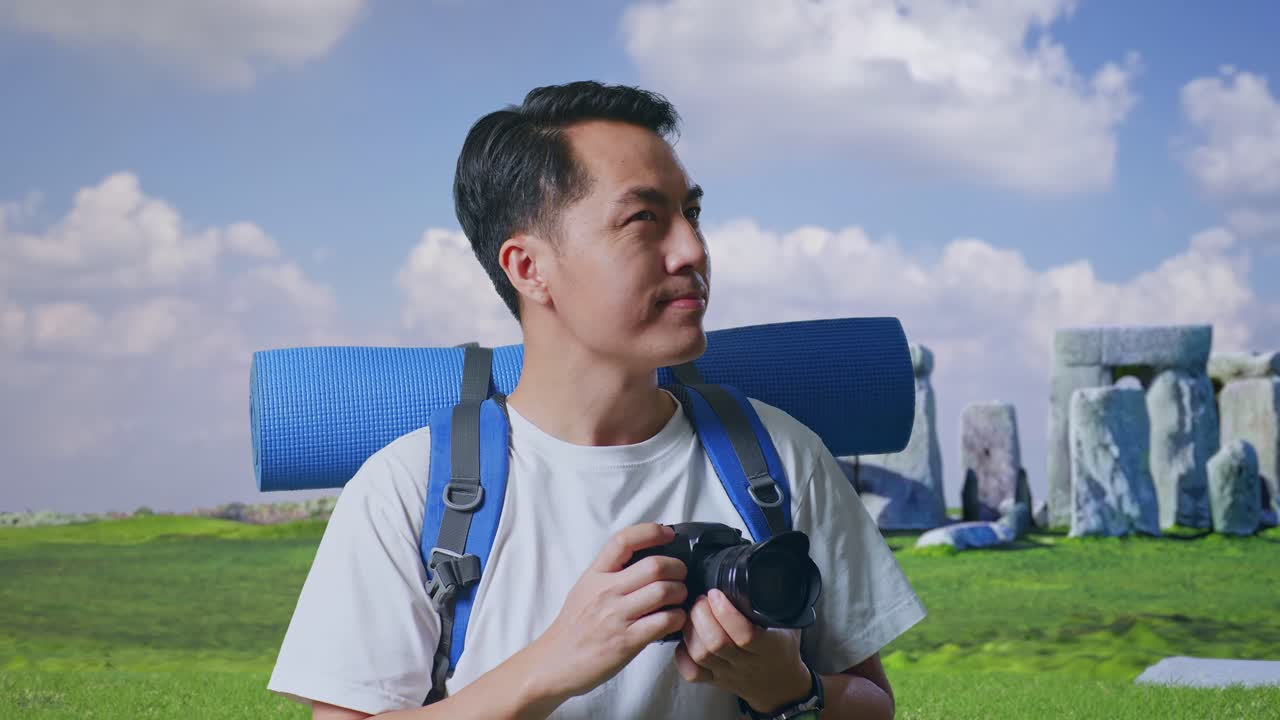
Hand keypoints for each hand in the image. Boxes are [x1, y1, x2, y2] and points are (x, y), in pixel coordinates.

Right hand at [527, 523, 688, 703]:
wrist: (554, 662)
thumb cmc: (573, 627)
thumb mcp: (585, 589)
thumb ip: (610, 573)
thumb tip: (645, 559)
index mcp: (595, 574)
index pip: (624, 540)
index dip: (651, 532)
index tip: (668, 534)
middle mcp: (606, 591)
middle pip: (654, 565)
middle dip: (677, 568)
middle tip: (680, 575)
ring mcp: (616, 616)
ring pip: (664, 591)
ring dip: (680, 592)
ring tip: (678, 598)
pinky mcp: (627, 642)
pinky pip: (664, 621)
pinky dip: (677, 618)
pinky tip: (674, 620)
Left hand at [674, 589, 811, 713]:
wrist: (781, 686)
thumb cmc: (783, 648)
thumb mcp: (790, 622)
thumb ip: (779, 600)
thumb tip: (767, 568)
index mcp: (769, 647)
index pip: (745, 634)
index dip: (726, 612)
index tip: (716, 592)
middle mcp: (746, 663)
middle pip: (716, 644)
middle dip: (701, 615)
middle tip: (702, 598)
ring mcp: (728, 673)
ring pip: (700, 656)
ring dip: (690, 629)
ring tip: (693, 612)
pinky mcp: (714, 680)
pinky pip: (691, 672)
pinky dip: (682, 653)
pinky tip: (687, 637)